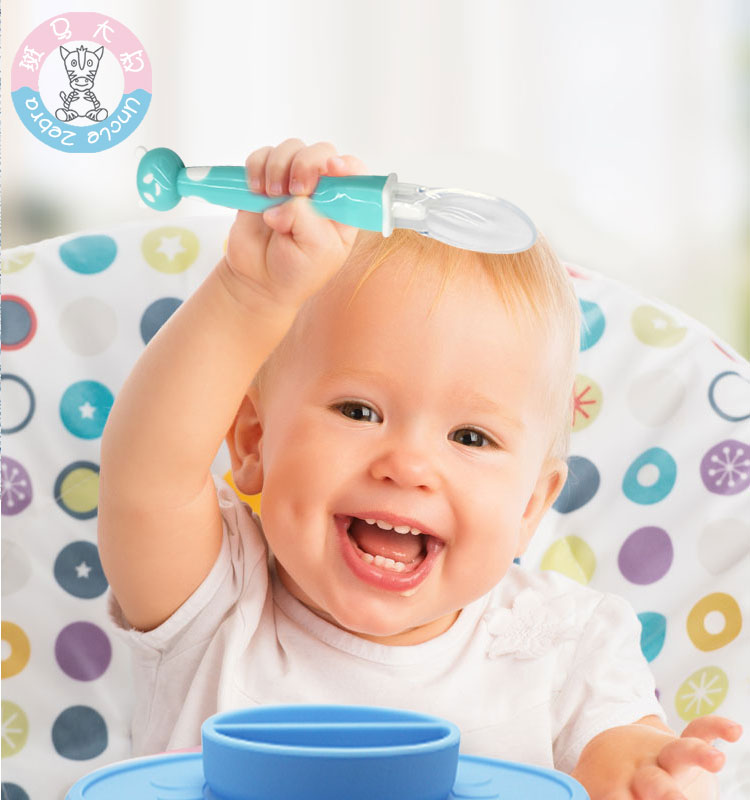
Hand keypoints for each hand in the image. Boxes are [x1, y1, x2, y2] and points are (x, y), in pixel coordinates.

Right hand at [223, 138, 366, 310]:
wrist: (259, 280)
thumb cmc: (297, 271)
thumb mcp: (316, 251)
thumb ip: (307, 219)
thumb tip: (283, 201)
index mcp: (342, 207)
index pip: (354, 172)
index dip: (345, 164)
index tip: (330, 168)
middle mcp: (320, 191)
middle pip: (321, 152)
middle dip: (306, 164)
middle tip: (295, 190)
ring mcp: (292, 183)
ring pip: (291, 149)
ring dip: (278, 166)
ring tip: (271, 196)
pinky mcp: (265, 181)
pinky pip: (262, 156)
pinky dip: (256, 167)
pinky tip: (256, 191)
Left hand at [571, 715, 741, 798]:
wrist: (608, 754)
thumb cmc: (606, 789)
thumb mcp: (593, 795)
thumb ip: (586, 796)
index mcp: (616, 791)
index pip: (617, 798)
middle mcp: (642, 775)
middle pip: (654, 785)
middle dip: (667, 794)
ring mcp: (660, 757)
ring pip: (678, 754)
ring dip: (696, 755)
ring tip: (714, 759)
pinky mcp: (676, 746)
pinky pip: (697, 730)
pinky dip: (714, 727)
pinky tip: (733, 731)